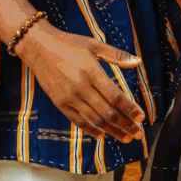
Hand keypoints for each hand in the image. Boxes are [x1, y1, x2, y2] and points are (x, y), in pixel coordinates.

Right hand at [16, 19, 145, 142]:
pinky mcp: (60, 103)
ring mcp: (69, 97)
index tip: (142, 117)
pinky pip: (78, 121)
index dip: (130, 109)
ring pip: (95, 120)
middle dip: (126, 125)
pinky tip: (102, 135)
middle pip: (108, 112)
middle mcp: (81, 87)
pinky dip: (91, 130)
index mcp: (91, 71)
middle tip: (138, 133)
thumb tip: (138, 62)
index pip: (115, 96)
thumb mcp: (93, 44)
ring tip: (125, 137)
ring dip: (112, 131)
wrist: (38, 47)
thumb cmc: (68, 43)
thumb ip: (116, 55)